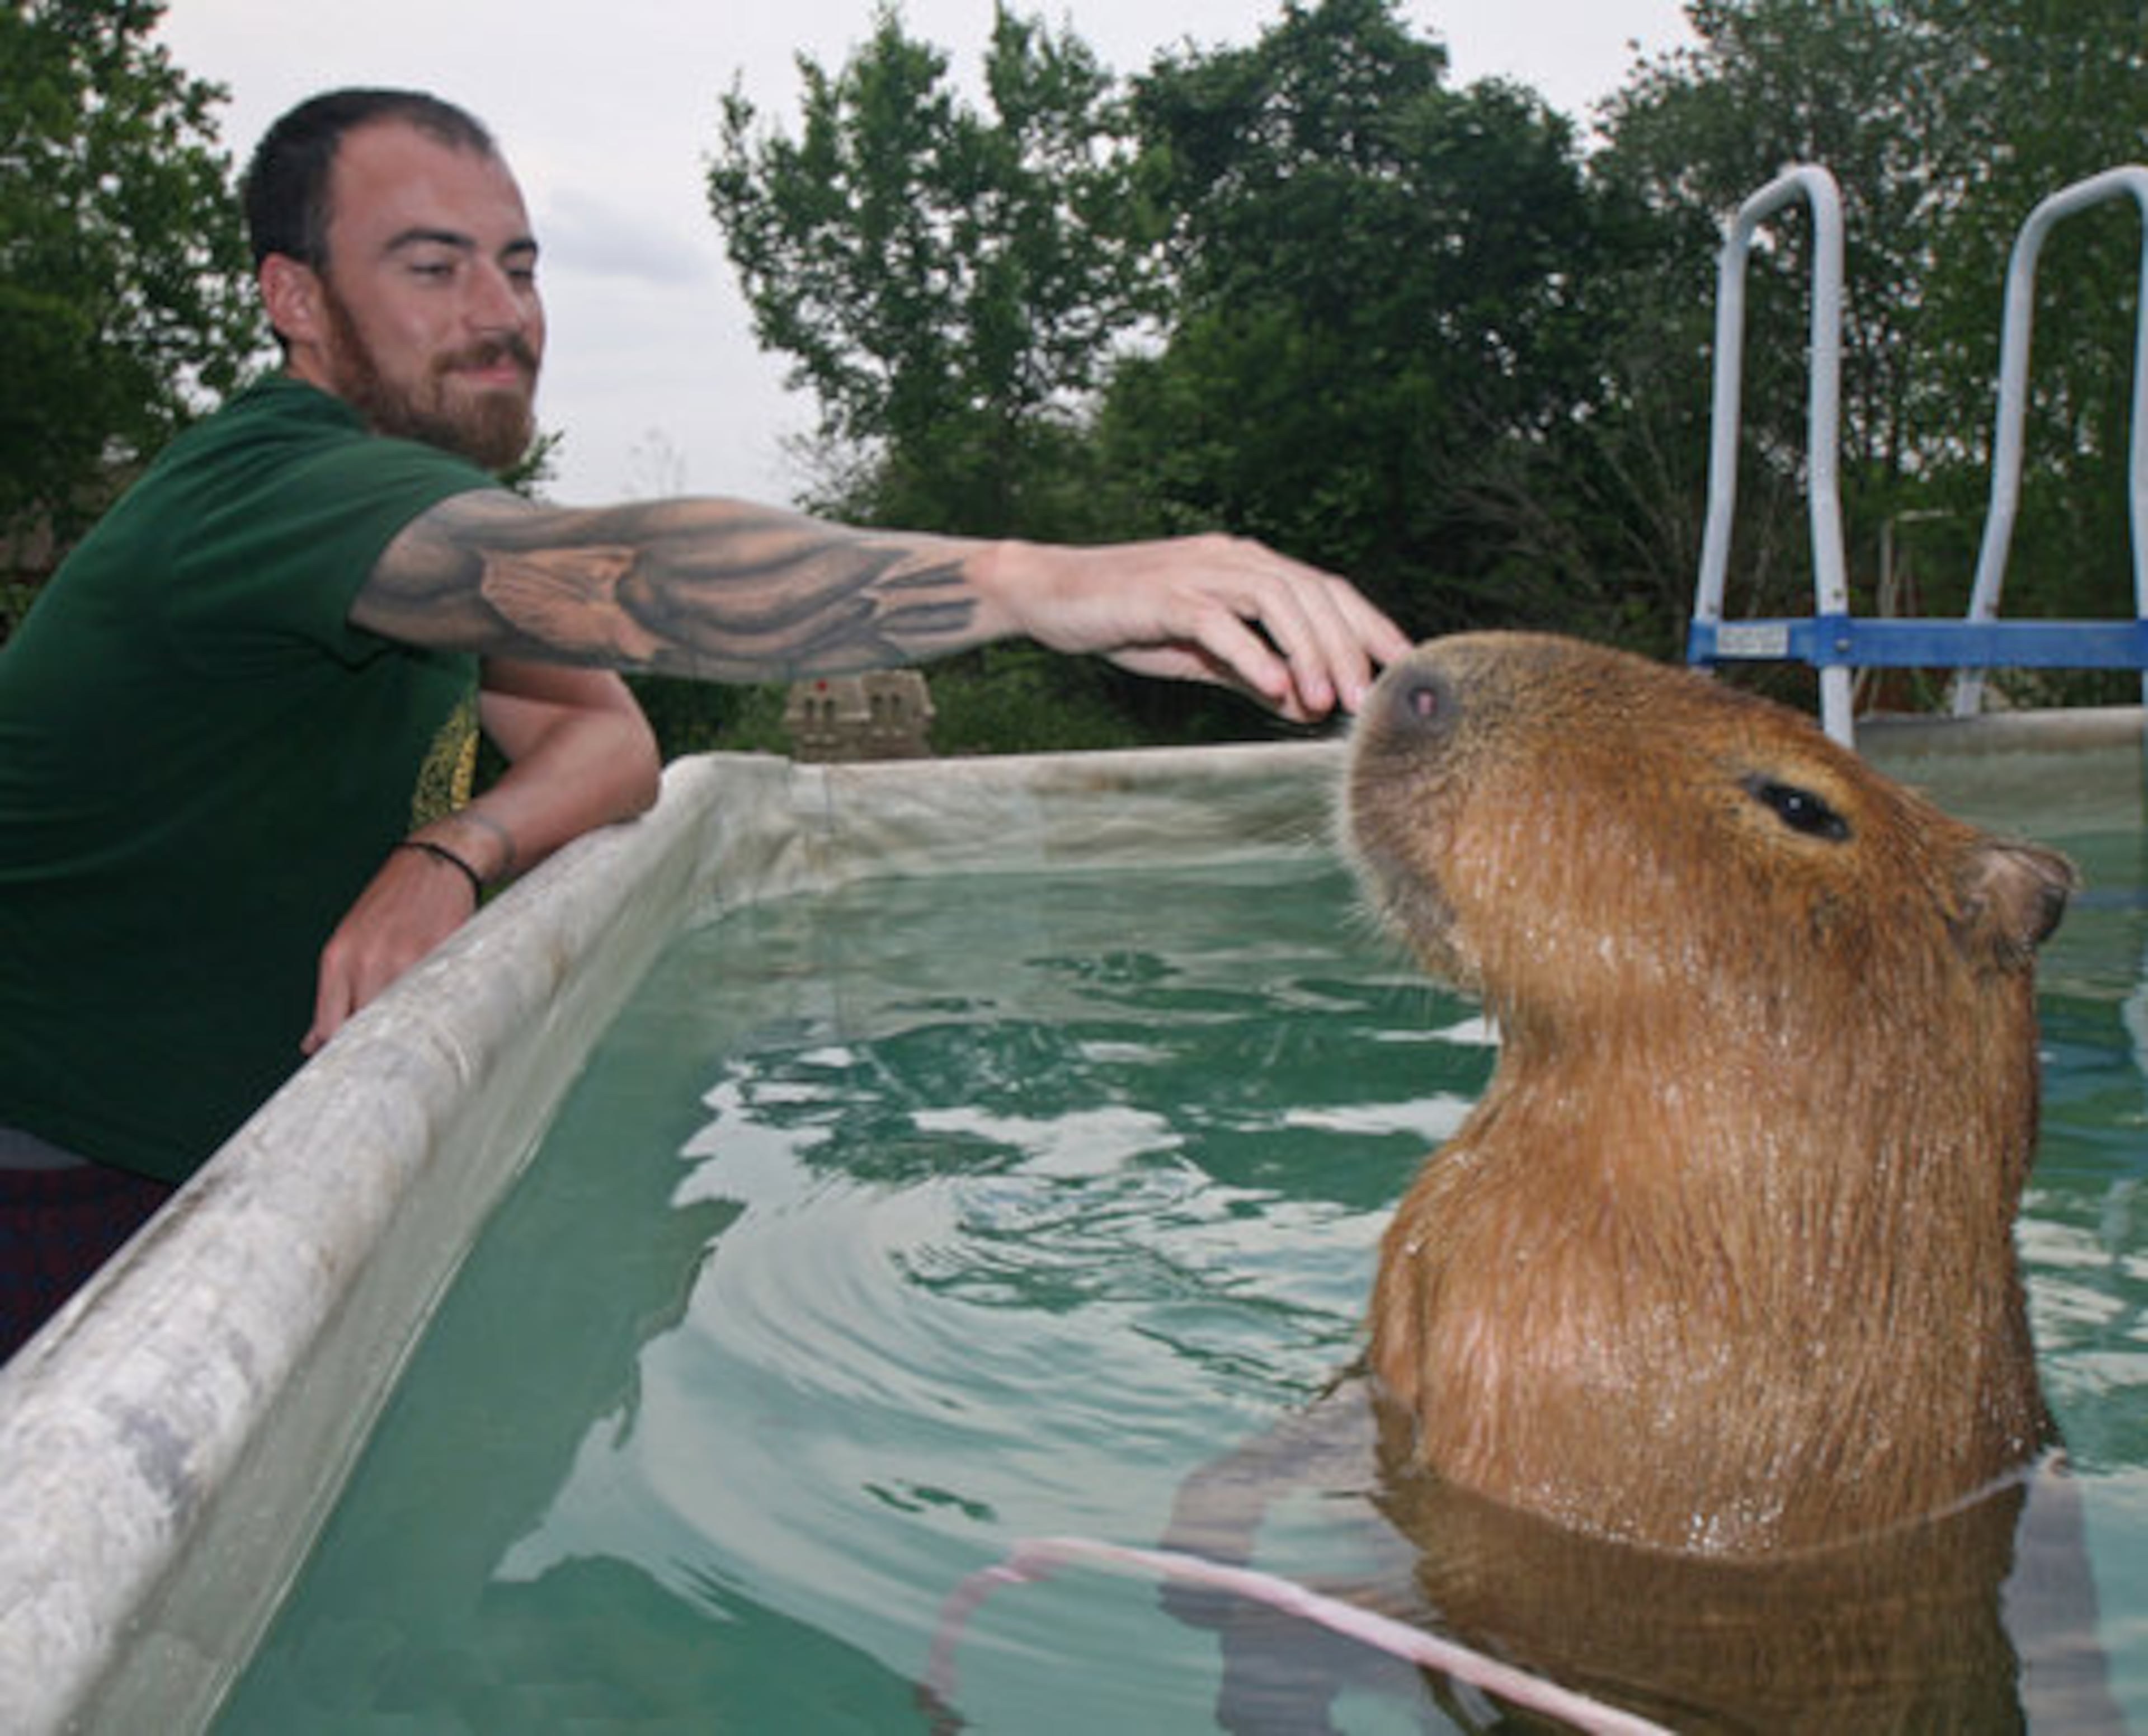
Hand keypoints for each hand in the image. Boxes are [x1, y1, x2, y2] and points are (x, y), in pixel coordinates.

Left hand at [302, 843, 478, 1053]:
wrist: (434, 864)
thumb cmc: (388, 908)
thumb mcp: (349, 944)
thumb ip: (333, 994)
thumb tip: (313, 1044)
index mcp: (338, 958)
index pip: (330, 1026)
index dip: (338, 1055)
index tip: (346, 1074)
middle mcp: (368, 960)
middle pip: (364, 1029)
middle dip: (371, 1052)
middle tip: (381, 1070)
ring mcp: (406, 960)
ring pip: (401, 1021)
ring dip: (405, 1037)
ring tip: (410, 1046)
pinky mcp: (441, 957)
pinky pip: (434, 1001)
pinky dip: (433, 1014)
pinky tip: (436, 1015)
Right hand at [986, 535, 1411, 722]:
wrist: (1050, 594)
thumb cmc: (1128, 621)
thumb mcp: (1201, 654)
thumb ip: (1254, 674)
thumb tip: (1307, 707)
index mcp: (1249, 566)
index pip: (1327, 590)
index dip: (1371, 625)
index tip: (1406, 667)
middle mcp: (1233, 558)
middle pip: (1313, 593)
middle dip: (1348, 647)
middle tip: (1368, 700)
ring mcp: (1199, 570)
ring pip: (1277, 601)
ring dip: (1309, 652)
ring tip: (1327, 701)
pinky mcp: (1164, 592)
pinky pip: (1221, 622)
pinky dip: (1254, 655)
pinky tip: (1276, 690)